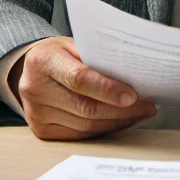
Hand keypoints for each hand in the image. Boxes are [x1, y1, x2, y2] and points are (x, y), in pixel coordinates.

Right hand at [12, 36, 155, 139]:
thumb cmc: (62, 52)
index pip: (79, 79)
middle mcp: (34, 89)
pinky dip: (104, 129)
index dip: (107, 89)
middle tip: (148, 106)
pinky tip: (121, 121)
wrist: (31, 67)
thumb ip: (98, 56)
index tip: (133, 95)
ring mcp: (36, 114)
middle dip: (121, 110)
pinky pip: (78, 135)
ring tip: (140, 113)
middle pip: (84, 107)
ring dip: (117, 122)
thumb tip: (134, 73)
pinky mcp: (41, 131)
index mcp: (44, 61)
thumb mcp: (76, 43)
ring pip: (84, 126)